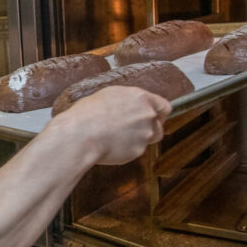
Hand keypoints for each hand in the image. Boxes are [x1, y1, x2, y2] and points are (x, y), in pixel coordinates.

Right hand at [52, 86, 170, 165]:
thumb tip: (130, 106)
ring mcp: (145, 134)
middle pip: (159, 126)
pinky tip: (112, 145)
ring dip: (138, 140)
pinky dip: (127, 150)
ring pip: (149, 140)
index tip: (154, 118)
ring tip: (118, 138)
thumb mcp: (109, 96)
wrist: (81, 135)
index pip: (164, 107)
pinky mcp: (138, 151)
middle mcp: (147, 115)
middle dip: (149, 129)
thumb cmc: (87, 113)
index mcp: (140, 97)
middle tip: (132, 131)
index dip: (159, 114)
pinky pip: (137, 151)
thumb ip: (128, 101)